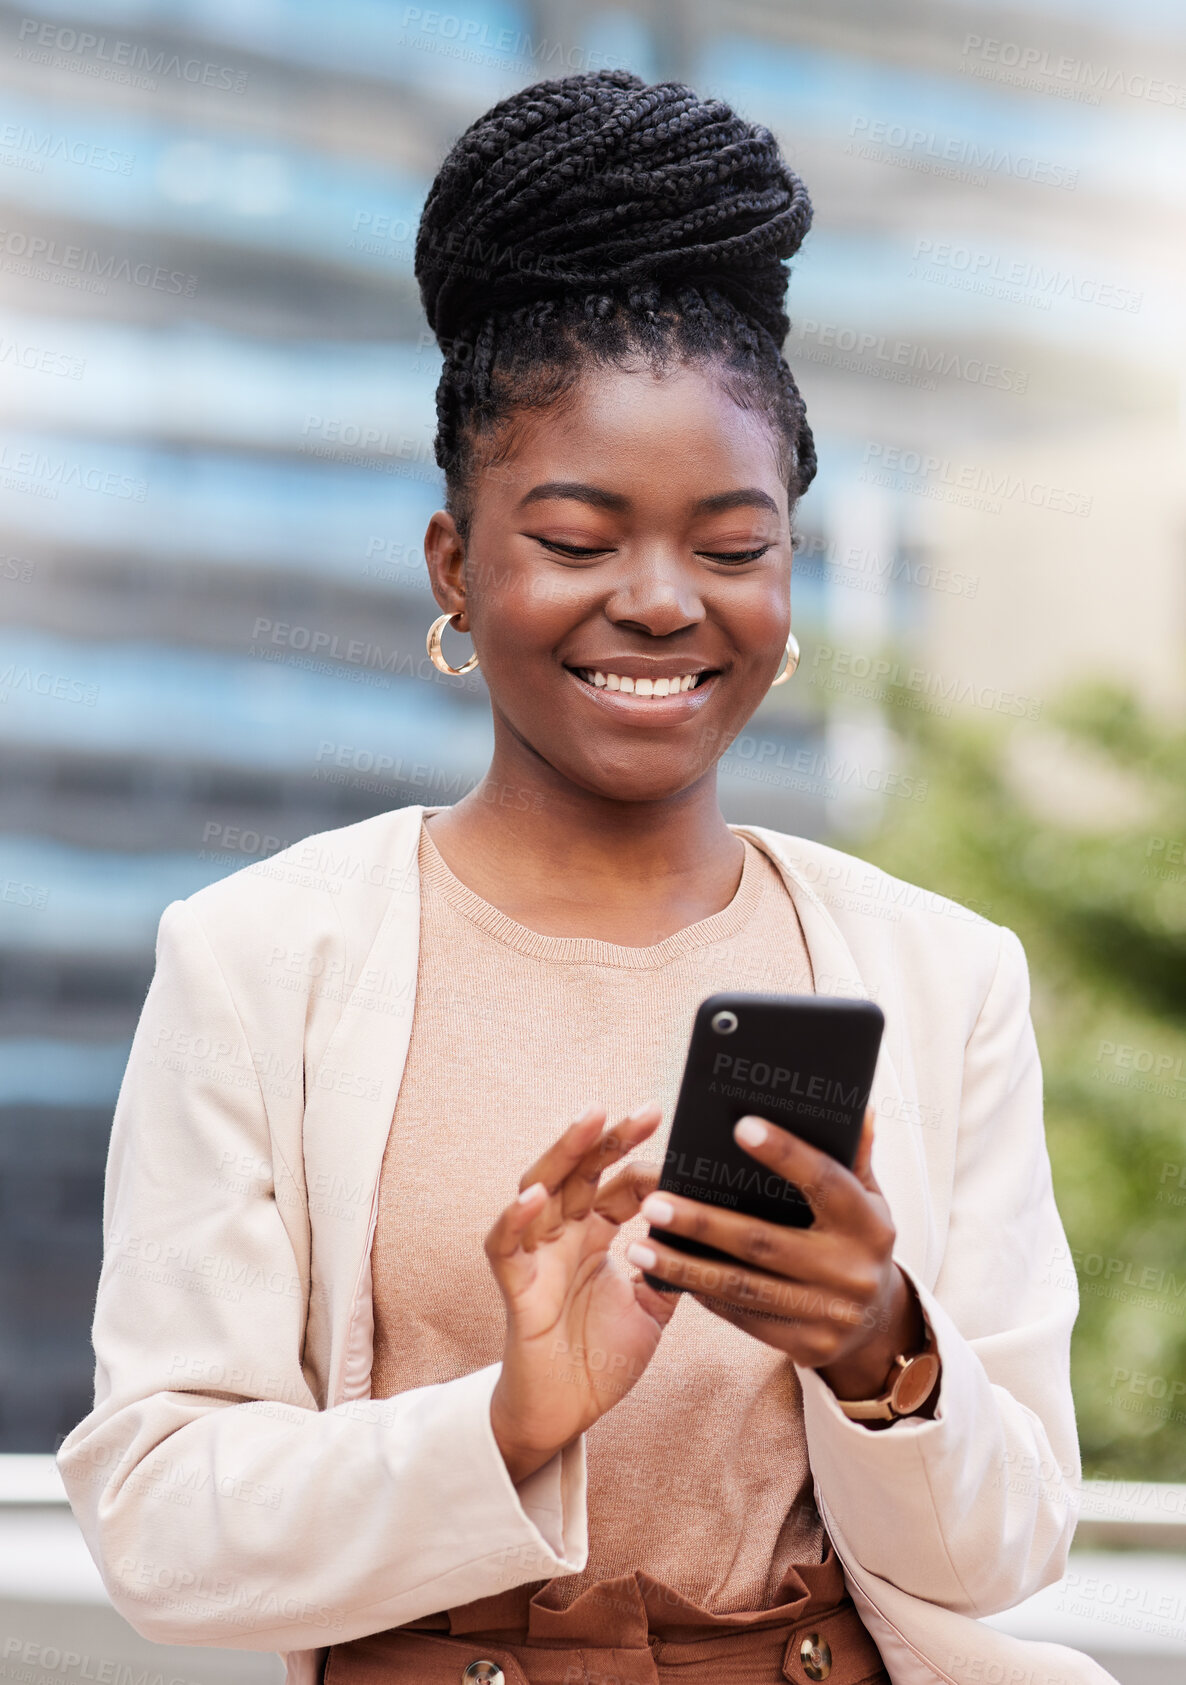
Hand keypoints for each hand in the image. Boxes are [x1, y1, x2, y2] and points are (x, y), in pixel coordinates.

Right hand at [485, 1103, 678, 1483]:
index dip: (647, 1165)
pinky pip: (505, 1245)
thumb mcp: (653, 1308)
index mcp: (595, 1235)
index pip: (619, 1185)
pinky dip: (514, 1218)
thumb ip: (673, 1267)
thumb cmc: (602, 1358)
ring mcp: (537, 1256)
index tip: (686, 1150)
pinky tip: (537, 1196)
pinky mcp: (516, 1286)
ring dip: (565, 1154)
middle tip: (646, 1112)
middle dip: (610, 1138)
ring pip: (540, 1188)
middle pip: (581, 1171)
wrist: (564, 1414)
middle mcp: (563, 1235)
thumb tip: (711, 1229)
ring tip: (591, 1121)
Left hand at [626, 1107, 933, 1420]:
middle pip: (765, 1242)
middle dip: (703, 1222)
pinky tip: (665, 1274)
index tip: (741, 1127)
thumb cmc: (857, 1241)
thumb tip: (858, 1108)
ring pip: (743, 1287)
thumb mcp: (868, 1200)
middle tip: (653, 1200)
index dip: (786, 1154)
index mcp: (869, 1224)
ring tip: (640, 1244)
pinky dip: (702, 1295)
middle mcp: (852, 1272)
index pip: (825, 1181)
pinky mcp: (807, 1347)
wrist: (878, 1326)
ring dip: (686, 1266)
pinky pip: (743, 1318)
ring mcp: (829, 1315)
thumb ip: (854, 1156)